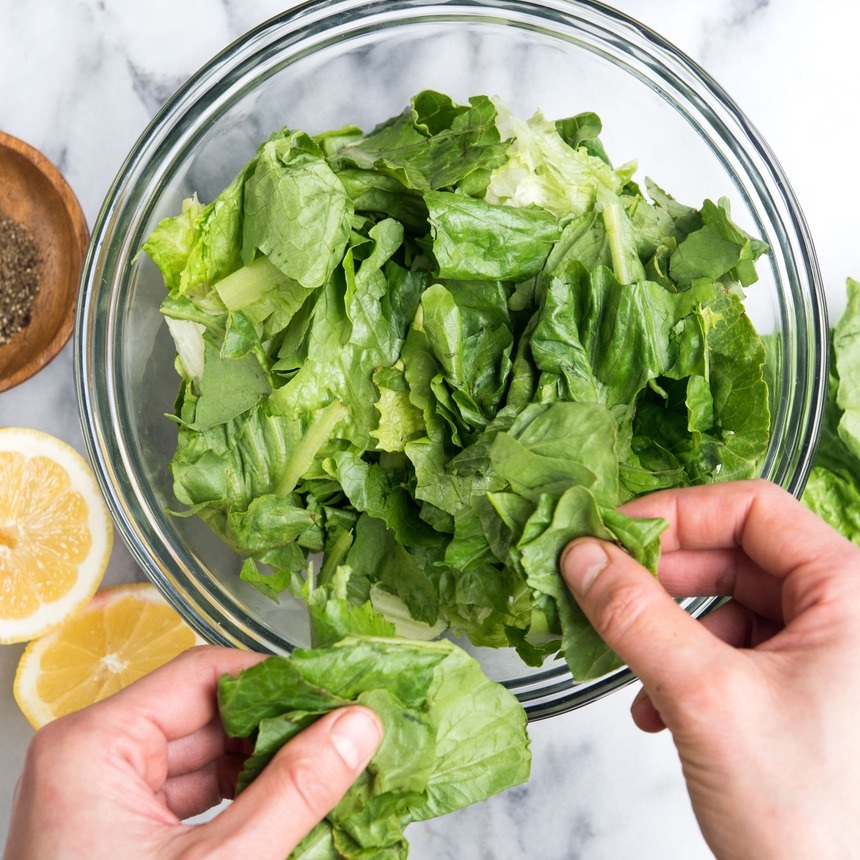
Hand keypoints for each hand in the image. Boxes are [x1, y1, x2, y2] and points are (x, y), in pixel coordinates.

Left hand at [3, 645, 381, 859]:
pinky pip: (188, 792)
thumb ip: (294, 790)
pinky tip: (285, 805)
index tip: (335, 694)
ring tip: (325, 768)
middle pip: (205, 712)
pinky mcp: (116, 828)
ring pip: (201, 753)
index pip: (204, 673)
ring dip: (263, 765)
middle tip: (342, 733)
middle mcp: (91, 756)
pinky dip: (237, 799)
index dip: (277, 680)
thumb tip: (356, 728)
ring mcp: (102, 793)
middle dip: (277, 728)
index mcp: (95, 744)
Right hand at [560, 479, 859, 859]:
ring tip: (627, 661)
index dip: (676, 513)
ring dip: (664, 627)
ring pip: (724, 602)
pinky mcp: (797, 689)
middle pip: (733, 552)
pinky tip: (654, 707)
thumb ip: (636, 616)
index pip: (751, 508)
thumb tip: (582, 556)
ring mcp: (822, 653)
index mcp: (850, 592)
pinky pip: (727, 648)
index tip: (612, 534)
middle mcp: (843, 614)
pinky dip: (681, 665)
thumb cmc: (810, 815)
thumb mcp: (706, 698)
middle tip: (602, 587)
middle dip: (660, 575)